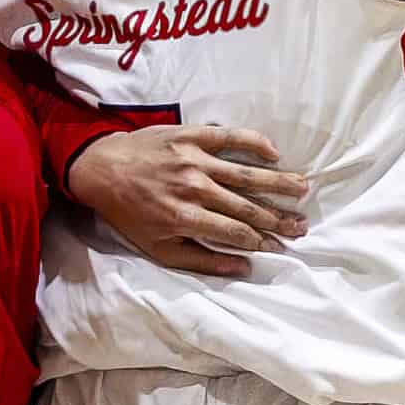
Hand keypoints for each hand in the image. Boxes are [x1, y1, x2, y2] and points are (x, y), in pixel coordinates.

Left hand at [67, 126, 308, 279]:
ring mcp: (195, 160)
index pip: (237, 233)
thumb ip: (202, 260)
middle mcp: (195, 189)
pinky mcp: (191, 135)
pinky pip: (230, 137)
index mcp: (186, 218)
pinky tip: (275, 154)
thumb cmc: (130, 213)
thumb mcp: (158, 248)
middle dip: (279, 218)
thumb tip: (243, 268)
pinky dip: (254, 143)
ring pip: (247, 174)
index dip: (262, 242)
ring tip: (303, 188)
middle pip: (249, 206)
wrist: (101, 169)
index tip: (280, 247)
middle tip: (302, 225)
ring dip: (278, 182)